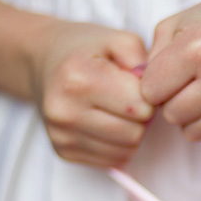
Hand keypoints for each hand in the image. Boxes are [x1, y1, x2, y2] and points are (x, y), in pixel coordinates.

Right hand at [29, 20, 153, 166]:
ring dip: (131, 133)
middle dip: (141, 118)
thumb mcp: (118, 39)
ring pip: (125, 151)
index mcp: (79, 79)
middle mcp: (65, 111)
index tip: (137, 85)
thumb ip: (144, 60)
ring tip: (118, 111)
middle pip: (134, 133)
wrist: (44, 62)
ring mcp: (62, 136)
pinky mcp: (63, 152)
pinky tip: (106, 123)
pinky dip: (117, 145)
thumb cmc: (86, 50)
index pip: (140, 106)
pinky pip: (111, 161)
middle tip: (130, 99)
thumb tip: (156, 96)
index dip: (149, 96)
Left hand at [140, 0, 200, 143]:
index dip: (154, 82)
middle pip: (172, 115)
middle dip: (173, 101)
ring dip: (192, 116)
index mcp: (200, 48)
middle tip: (189, 81)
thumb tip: (137, 94)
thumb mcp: (178, 24)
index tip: (169, 70)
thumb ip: (150, 58)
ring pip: (193, 133)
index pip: (150, 92)